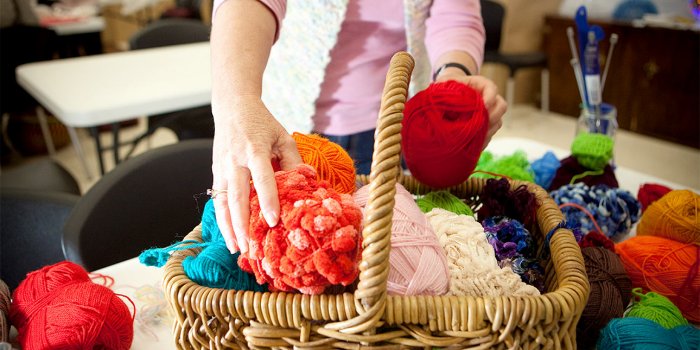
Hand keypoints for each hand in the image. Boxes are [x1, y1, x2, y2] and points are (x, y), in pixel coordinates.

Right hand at [211, 96, 302, 253]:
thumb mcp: (283, 137)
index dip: (267, 200)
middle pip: (237, 196)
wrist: (232, 108)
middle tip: (250, 247)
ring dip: (229, 228)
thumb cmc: (263, 124)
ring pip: (222, 202)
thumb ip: (293, 162)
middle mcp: (235, 160)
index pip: (262, 178)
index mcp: (254, 149)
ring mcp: (222, 167)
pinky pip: (217, 200)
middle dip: (242, 224)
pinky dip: (222, 220)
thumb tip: (306, 188)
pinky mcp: (215, 172)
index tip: (273, 221)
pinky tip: (230, 236)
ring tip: (237, 249)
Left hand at [435, 72, 506, 148]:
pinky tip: (472, 146)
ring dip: (488, 131)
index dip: (490, 97)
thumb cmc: (446, 88)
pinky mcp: (486, 127)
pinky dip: (482, 141)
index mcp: (480, 85)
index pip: (492, 88)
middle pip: (501, 107)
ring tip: (474, 139)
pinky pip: (490, 135)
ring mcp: (490, 113)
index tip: (484, 106)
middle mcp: (489, 99)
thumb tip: (437, 97)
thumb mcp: (443, 85)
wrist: (448, 95)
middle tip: (480, 125)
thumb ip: (442, 88)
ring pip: (497, 122)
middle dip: (493, 117)